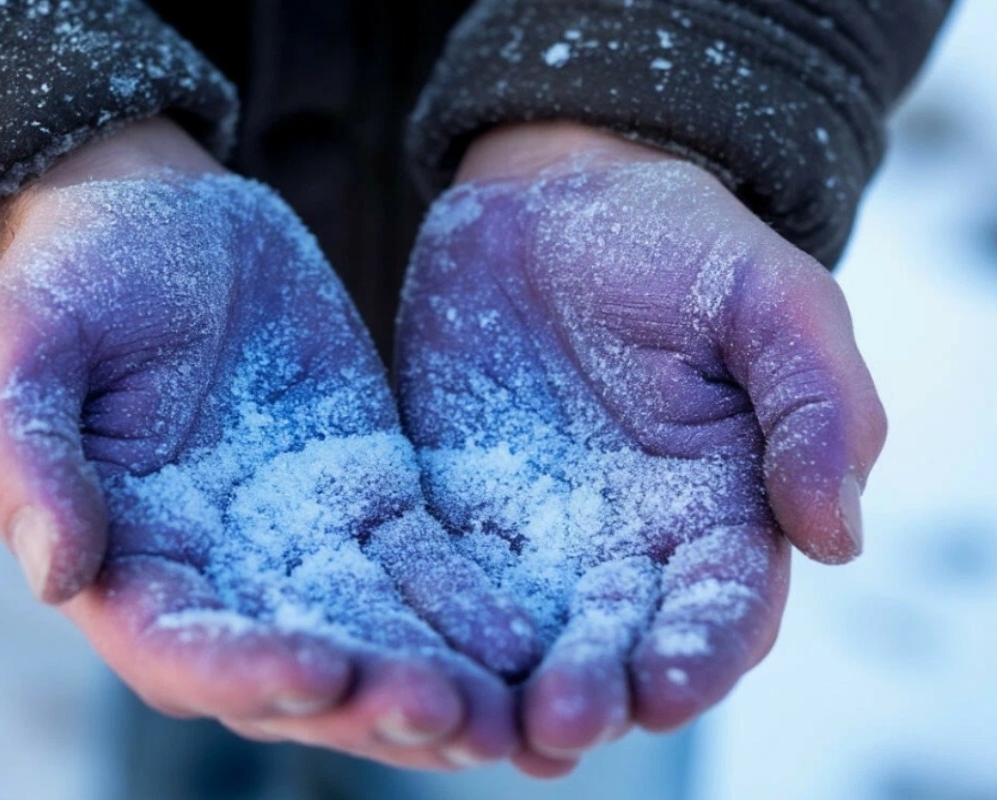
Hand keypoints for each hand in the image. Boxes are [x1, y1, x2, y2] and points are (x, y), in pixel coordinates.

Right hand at [0, 119, 539, 769]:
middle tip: (451, 717)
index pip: (183, 649)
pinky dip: (475, 609)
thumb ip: (24, 458)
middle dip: (373, 703)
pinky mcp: (370, 497)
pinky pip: (428, 566)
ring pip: (378, 636)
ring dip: (442, 681)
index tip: (321, 670)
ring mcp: (303, 542)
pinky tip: (533, 642)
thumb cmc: (73, 281)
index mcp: (126, 561)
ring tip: (513, 713)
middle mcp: (221, 576)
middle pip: (299, 670)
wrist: (164, 220)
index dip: (247, 672)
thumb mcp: (24, 350)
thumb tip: (55, 573)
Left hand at [396, 123, 885, 774]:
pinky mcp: (465, 505)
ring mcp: (544, 528)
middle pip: (621, 641)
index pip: (723, 606)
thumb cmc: (678, 239)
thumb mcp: (771, 301)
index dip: (701, 654)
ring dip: (517, 683)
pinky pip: (450, 578)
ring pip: (534, 633)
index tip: (669, 687)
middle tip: (563, 722)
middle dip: (600, 688)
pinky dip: (441, 627)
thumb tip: (838, 539)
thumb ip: (817, 409)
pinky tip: (419, 661)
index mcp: (722, 505)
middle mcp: (634, 539)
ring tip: (496, 724)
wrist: (556, 193)